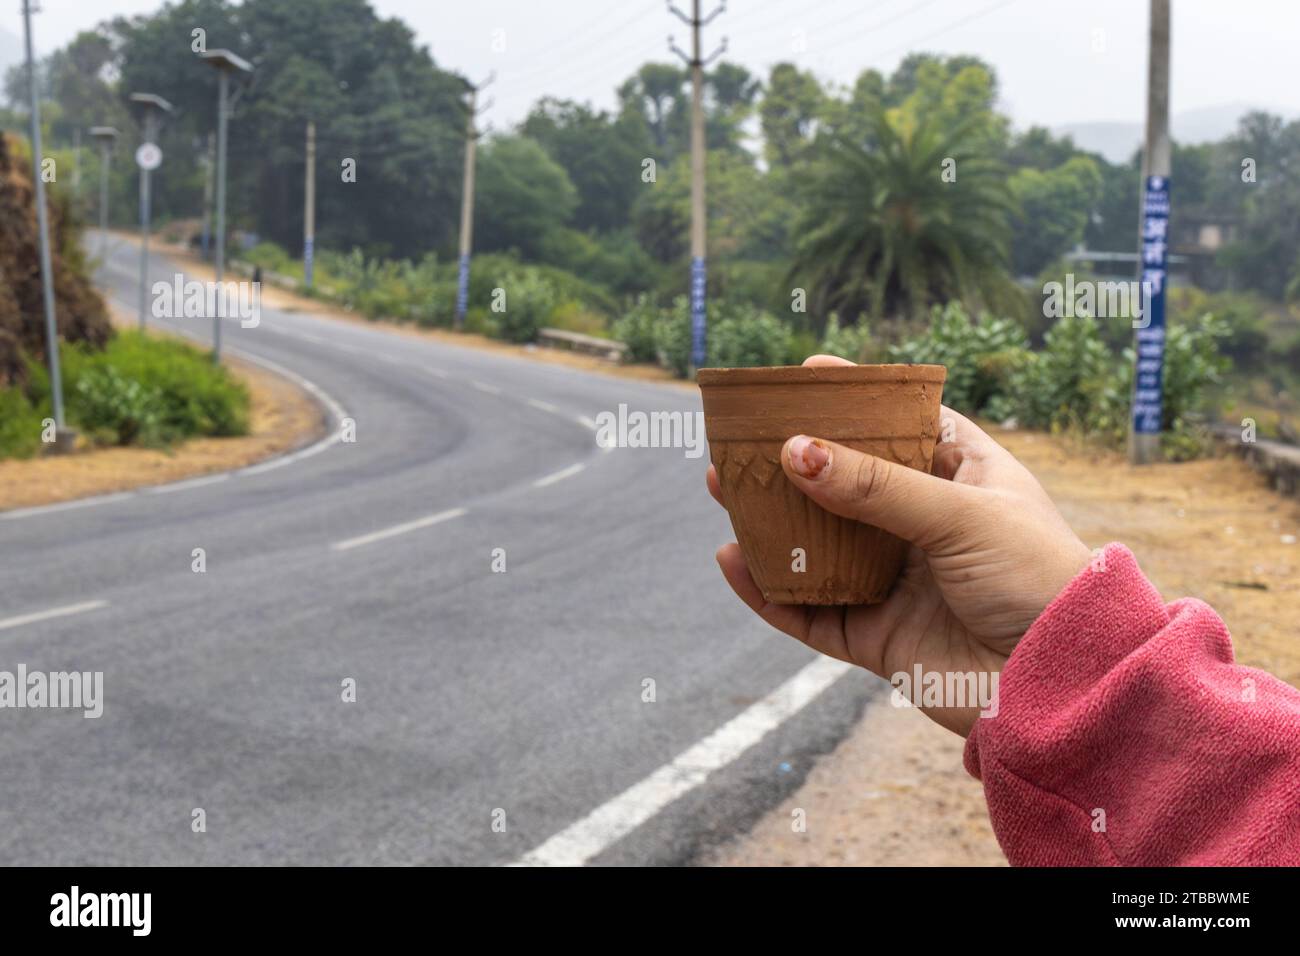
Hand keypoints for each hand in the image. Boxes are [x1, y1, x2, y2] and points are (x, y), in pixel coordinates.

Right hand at [707, 354, 1091, 735]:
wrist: (1063, 685)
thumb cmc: (1036, 580)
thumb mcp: (960, 515)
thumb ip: (875, 487)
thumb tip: (795, 452)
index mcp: (965, 479)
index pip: (903, 427)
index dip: (858, 401)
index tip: (808, 374)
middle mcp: (926, 527)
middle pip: (845, 485)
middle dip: (793, 462)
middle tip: (742, 438)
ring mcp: (899, 583)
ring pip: (818, 546)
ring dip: (769, 521)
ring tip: (723, 489)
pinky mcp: (878, 638)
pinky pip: (810, 612)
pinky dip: (769, 591)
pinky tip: (733, 562)